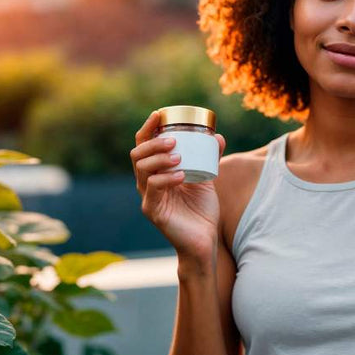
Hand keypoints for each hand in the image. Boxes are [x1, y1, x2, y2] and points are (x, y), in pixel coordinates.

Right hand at [130, 110, 225, 260]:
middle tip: (173, 140)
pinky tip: (181, 175)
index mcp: (156, 173)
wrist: (204, 239)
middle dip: (153, 143)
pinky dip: (167, 179)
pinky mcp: (153, 211)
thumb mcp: (207, 178)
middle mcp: (147, 183)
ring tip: (179, 157)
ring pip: (142, 170)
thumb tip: (217, 136)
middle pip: (137, 155)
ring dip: (160, 159)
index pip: (144, 146)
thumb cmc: (202, 210)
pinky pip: (154, 190)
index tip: (159, 114)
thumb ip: (210, 158)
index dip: (148, 128)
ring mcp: (148, 197)